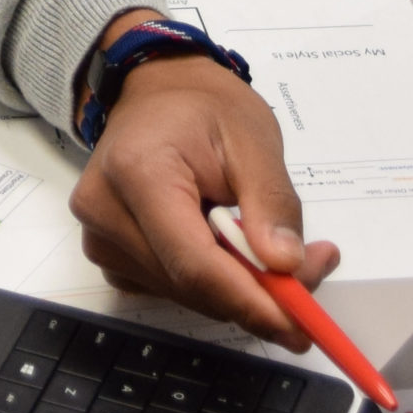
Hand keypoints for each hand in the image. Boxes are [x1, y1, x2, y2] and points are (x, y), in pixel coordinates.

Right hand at [69, 11, 339, 348]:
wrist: (156, 91)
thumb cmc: (201, 106)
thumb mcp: (252, 138)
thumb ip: (271, 202)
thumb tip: (286, 264)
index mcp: (137, 172)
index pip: (194, 262)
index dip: (250, 300)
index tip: (300, 321)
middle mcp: (106, 211)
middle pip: (190, 285)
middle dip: (256, 294)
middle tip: (312, 270)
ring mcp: (100, 236)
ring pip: (183, 293)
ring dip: (235, 286)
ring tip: (267, 242)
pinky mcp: (109, 254)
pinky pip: (169, 288)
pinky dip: (209, 280)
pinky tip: (224, 243)